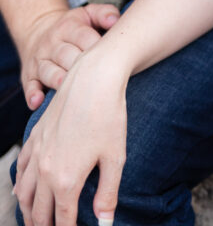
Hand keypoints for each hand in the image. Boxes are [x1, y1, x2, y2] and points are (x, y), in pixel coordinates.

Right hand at [14, 50, 126, 225]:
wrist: (94, 77)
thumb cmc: (110, 116)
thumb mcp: (115, 158)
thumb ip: (108, 194)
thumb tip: (105, 224)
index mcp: (66, 180)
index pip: (63, 219)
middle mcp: (46, 170)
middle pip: (38, 212)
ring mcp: (38, 152)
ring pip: (24, 193)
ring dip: (28, 211)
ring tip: (35, 221)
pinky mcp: (36, 135)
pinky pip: (21, 167)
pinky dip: (20, 184)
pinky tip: (22, 190)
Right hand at [19, 4, 119, 109]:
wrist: (39, 31)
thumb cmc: (74, 27)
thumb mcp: (88, 13)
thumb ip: (105, 13)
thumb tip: (115, 21)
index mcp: (68, 27)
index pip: (83, 36)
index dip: (97, 47)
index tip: (111, 58)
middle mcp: (52, 44)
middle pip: (66, 55)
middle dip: (79, 65)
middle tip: (94, 77)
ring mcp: (40, 61)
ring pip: (48, 71)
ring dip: (58, 80)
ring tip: (67, 87)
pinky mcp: (30, 76)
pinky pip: (30, 85)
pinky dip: (33, 94)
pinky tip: (38, 101)